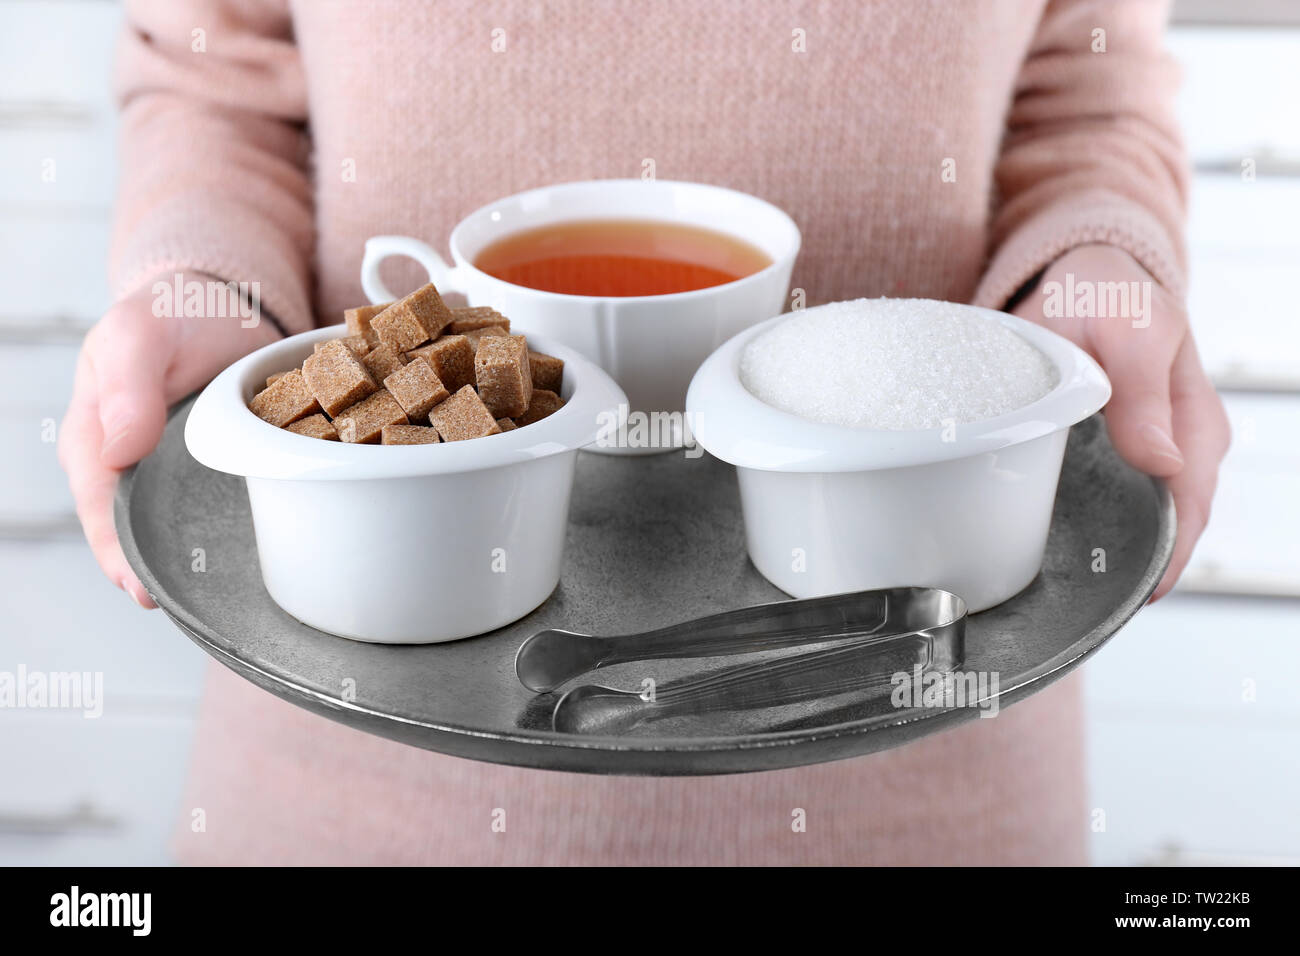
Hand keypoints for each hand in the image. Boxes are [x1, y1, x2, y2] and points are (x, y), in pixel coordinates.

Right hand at [59, 276, 281, 606]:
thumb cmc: (172, 316)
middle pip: (126, 526)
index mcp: (94, 435)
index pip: (98, 504)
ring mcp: (165, 467)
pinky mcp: (206, 467)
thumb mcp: (141, 336)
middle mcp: (125, 460)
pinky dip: (210, 533)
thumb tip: (118, 451)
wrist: (222, 303)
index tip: (138, 586)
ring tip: (199, 598)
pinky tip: (233, 559)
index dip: (115, 549)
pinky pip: (203, 508)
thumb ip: (129, 387)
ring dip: (176, 559)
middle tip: (168, 604)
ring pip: (163, 524)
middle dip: (142, 568)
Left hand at [1012, 244, 1229, 599]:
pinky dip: (1090, 529)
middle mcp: (1179, 449)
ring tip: (1070, 595)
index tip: (1132, 594)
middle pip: (1166, 529)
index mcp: (1193, 424)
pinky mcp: (1113, 458)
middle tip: (1084, 607)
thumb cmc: (1107, 296)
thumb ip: (1142, 391)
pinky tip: (1060, 555)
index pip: (1188, 509)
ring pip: (1137, 523)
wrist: (1082, 279)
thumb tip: (1165, 463)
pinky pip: (1109, 505)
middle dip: (1135, 570)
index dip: (1164, 558)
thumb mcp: (1125, 328)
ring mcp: (1148, 457)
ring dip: (1111, 556)